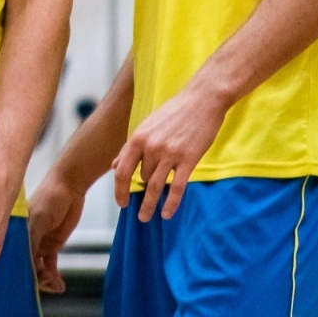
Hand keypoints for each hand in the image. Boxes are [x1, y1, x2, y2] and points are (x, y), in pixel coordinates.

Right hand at [27, 175, 85, 292]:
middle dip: (34, 280)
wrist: (69, 187)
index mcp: (18, 234)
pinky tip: (60, 286)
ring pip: (39, 270)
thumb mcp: (39, 217)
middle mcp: (27, 242)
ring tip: (54, 284)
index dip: (20, 272)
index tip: (25, 283)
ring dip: (46, 280)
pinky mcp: (52, 246)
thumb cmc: (50, 198)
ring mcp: (39, 245)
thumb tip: (27, 263)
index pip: (16, 257)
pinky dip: (55, 277)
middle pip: (26, 267)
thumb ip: (33, 239)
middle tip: (45, 281)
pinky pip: (51, 266)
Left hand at [112, 83, 227, 221]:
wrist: (202, 99)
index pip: (122, 170)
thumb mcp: (147, 125)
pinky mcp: (188, 159)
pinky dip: (171, 203)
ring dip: (150, 205)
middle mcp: (151, 146)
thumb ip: (131, 146)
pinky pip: (177, 187)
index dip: (119, 190)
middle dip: (142, 192)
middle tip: (142, 208)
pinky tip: (166, 214)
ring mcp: (170, 153)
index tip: (122, 202)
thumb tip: (115, 165)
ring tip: (147, 217)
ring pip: (155, 186)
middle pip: (141, 179)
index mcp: (138, 137)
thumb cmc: (175, 111)